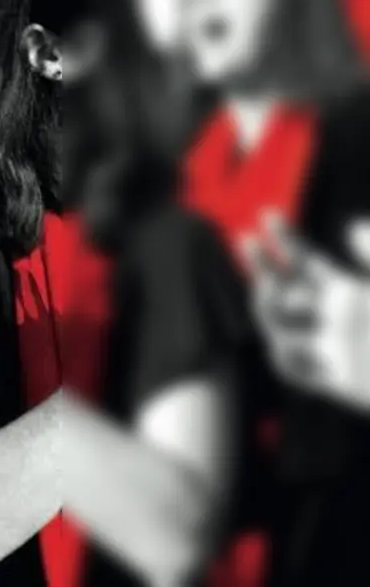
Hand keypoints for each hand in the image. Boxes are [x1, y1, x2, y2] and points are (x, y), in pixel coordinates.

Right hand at [240, 211, 369, 413]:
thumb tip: (350, 226)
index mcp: (349, 292)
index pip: (305, 262)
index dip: (285, 240)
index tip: (266, 215)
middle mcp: (336, 319)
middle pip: (283, 290)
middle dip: (262, 266)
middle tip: (246, 241)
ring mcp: (334, 349)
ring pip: (280, 327)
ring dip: (268, 306)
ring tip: (272, 290)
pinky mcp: (341, 382)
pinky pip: (295, 369)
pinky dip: (286, 356)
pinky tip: (288, 342)